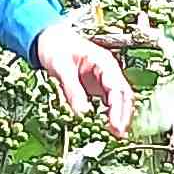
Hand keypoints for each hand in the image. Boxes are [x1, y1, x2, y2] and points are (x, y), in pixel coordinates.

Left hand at [34, 21, 135, 136]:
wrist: (50, 39)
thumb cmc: (56, 47)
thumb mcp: (61, 67)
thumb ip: (72, 90)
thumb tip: (82, 113)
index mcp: (104, 62)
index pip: (117, 88)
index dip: (118, 108)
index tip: (116, 125)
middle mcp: (109, 71)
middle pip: (124, 95)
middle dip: (123, 115)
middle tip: (119, 135)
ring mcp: (105, 78)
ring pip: (120, 100)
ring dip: (120, 116)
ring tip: (116, 135)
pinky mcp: (98, 86)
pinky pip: (110, 102)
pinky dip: (111, 114)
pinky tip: (108, 127)